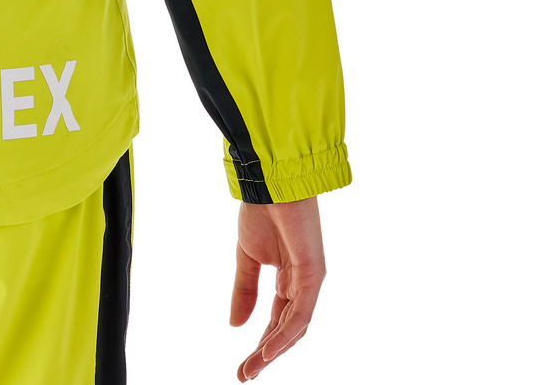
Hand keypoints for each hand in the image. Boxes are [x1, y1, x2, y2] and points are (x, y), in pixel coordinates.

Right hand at [229, 195, 323, 379]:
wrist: (267, 184)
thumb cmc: (261, 211)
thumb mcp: (247, 258)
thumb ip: (244, 290)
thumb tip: (235, 325)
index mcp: (288, 279)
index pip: (277, 321)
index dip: (261, 344)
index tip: (243, 367)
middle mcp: (302, 284)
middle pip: (287, 330)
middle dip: (267, 354)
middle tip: (245, 374)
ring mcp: (309, 281)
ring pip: (295, 327)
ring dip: (273, 350)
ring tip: (252, 367)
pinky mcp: (313, 274)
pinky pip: (299, 313)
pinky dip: (284, 333)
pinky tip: (268, 347)